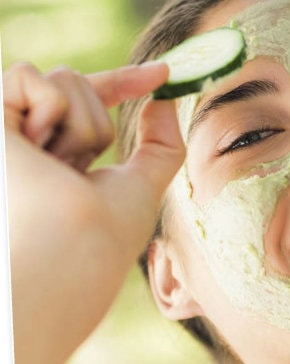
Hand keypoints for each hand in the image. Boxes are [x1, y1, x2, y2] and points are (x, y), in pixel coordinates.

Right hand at [4, 61, 183, 363]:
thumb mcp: (145, 185)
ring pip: (63, 81)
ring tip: (58, 167)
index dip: (125, 83)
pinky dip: (48, 106)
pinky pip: (25, 75)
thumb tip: (165, 96)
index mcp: (65, 161)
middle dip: (98, 124)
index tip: (163, 75)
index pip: (92, 108)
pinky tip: (37, 146)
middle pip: (81, 87)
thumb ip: (160, 142)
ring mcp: (11, 134)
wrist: (69, 255)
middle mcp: (35, 145)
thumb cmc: (107, 235)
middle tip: (80, 169)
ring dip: (81, 125)